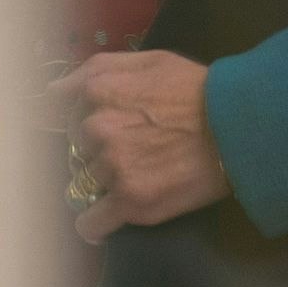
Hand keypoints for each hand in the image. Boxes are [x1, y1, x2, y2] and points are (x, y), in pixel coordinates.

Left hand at [58, 51, 229, 242]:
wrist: (236, 126)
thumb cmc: (194, 89)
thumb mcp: (145, 61)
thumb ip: (94, 70)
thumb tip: (51, 91)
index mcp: (95, 91)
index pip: (61, 114)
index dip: (83, 123)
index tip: (101, 131)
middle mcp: (95, 128)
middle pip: (76, 151)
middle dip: (95, 153)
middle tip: (131, 153)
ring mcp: (111, 166)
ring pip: (84, 184)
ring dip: (102, 185)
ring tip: (135, 179)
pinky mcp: (129, 201)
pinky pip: (91, 223)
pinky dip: (95, 225)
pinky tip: (108, 219)